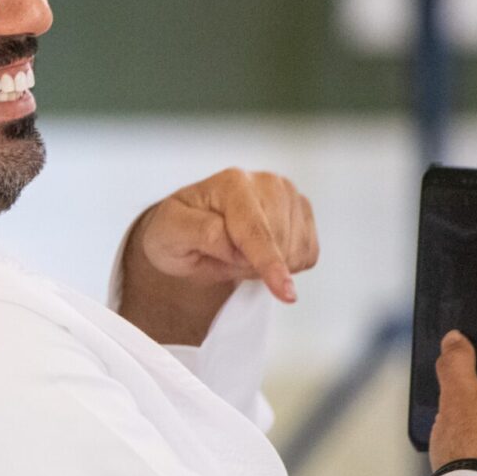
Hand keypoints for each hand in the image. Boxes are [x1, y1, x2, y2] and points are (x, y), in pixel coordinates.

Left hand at [120, 168, 319, 344]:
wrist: (187, 229)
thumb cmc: (175, 231)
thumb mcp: (168, 234)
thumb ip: (201, 234)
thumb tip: (235, 245)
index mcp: (231, 183)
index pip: (256, 230)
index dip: (269, 262)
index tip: (285, 292)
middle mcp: (267, 182)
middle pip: (281, 243)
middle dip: (252, 266)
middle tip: (223, 258)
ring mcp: (289, 195)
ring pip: (297, 251)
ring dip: (268, 266)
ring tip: (238, 254)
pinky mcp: (302, 211)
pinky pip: (308, 254)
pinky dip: (285, 265)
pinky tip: (259, 254)